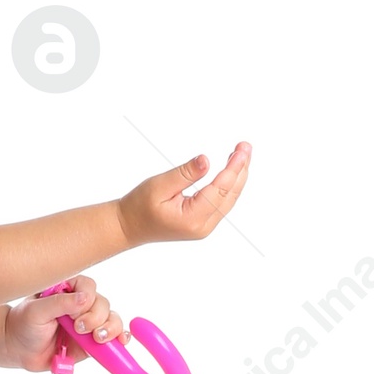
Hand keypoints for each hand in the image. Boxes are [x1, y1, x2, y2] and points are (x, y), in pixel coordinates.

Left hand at [4, 275, 127, 372]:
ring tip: (97, 338)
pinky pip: (112, 337)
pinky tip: (120, 342)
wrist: (17, 349)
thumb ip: (59, 303)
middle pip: (102, 304)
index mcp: (67, 288)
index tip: (73, 315)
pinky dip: (119, 338)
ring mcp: (88, 322)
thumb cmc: (23, 325)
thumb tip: (86, 298)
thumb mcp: (36, 311)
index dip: (86, 300)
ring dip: (110, 328)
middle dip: (95, 317)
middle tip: (79, 328)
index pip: (88, 286)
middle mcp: (80, 303)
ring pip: (111, 319)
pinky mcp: (91, 341)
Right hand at [118, 142, 251, 247]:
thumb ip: (184, 174)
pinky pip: (222, 202)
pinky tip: (232, 171)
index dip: (233, 169)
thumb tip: (206, 160)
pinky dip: (228, 185)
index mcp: (192, 218)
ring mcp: (204, 227)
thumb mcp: (158, 185)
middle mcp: (203, 226)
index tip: (241, 151)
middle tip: (245, 147)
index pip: (220, 190)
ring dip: (237, 176)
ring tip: (242, 155)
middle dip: (240, 170)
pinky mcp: (202, 223)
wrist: (128, 226)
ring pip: (228, 199)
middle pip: (230, 195)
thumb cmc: (138, 206)